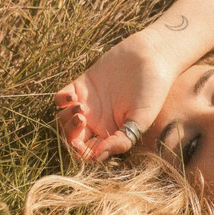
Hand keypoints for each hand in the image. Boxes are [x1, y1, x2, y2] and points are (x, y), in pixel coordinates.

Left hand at [55, 29, 174, 160]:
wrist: (151, 57)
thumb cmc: (152, 90)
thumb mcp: (141, 119)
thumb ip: (121, 139)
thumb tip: (98, 157)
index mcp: (112, 133)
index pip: (90, 152)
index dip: (82, 154)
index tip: (83, 147)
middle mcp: (98, 122)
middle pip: (73, 138)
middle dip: (70, 137)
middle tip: (81, 123)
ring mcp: (88, 104)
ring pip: (64, 120)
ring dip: (66, 120)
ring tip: (80, 109)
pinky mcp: (81, 86)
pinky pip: (61, 99)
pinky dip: (61, 101)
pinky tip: (72, 98)